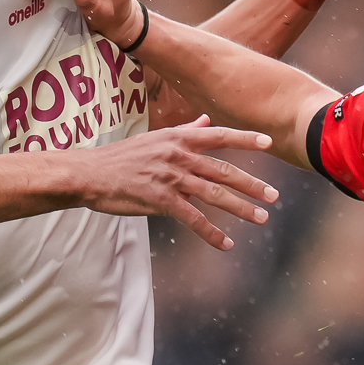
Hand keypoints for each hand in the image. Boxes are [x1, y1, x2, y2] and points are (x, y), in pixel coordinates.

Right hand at [65, 118, 277, 249]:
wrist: (90, 174)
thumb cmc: (122, 157)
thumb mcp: (155, 138)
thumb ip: (184, 131)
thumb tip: (205, 121)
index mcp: (178, 138)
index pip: (219, 136)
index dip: (245, 139)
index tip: (270, 143)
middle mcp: (178, 156)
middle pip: (224, 170)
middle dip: (252, 184)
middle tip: (273, 196)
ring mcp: (170, 178)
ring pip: (214, 194)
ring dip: (240, 208)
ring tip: (261, 218)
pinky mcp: (161, 200)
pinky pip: (193, 218)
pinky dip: (211, 233)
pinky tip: (225, 244)